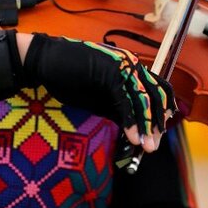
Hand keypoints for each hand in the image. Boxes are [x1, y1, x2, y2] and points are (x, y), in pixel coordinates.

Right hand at [22, 33, 174, 152]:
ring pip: (144, 99)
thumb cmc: (70, 78)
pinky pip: (126, 101)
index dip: (161, 113)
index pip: (157, 90)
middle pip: (156, 96)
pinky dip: (131, 121)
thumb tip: (135, 130)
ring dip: (147, 125)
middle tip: (154, 146)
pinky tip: (132, 138)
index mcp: (131, 69)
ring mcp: (123, 67)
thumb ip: (118, 109)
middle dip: (158, 123)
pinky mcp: (111, 73)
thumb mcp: (100, 98)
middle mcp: (131, 65)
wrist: (46, 61)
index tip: (158, 135)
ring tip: (147, 146)